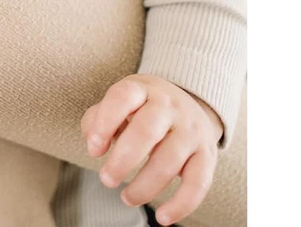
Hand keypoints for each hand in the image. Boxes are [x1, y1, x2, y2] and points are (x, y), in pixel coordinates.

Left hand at [81, 74, 223, 225]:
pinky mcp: (207, 155)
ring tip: (126, 198)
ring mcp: (191, 129)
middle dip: (124, 159)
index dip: (105, 123)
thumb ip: (98, 119)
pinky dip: (181, 204)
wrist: (187, 103)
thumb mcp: (118, 104)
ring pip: (170, 159)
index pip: (122, 98)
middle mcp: (169, 105)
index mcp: (142, 88)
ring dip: (146, 185)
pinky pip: (199, 183)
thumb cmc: (140, 108)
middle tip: (106, 179)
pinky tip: (162, 218)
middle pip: (147, 130)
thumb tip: (93, 144)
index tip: (93, 150)